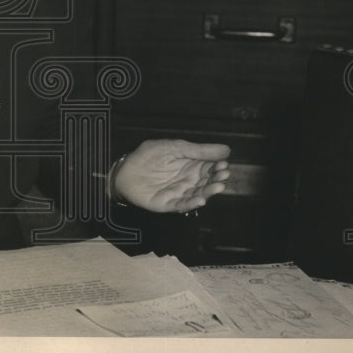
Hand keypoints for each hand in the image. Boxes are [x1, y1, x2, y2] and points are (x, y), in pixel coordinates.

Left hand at [112, 139, 230, 212]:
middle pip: (207, 183)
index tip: (225, 165)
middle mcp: (188, 181)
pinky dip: (192, 204)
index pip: (210, 168)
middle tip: (224, 176)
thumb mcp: (175, 147)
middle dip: (217, 180)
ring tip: (217, 187)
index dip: (218, 167)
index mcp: (191, 166)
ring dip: (209, 192)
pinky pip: (182, 205)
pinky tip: (200, 200)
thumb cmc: (149, 156)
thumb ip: (199, 150)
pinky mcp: (168, 204)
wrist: (126, 168)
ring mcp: (179, 193)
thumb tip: (226, 149)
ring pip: (198, 195)